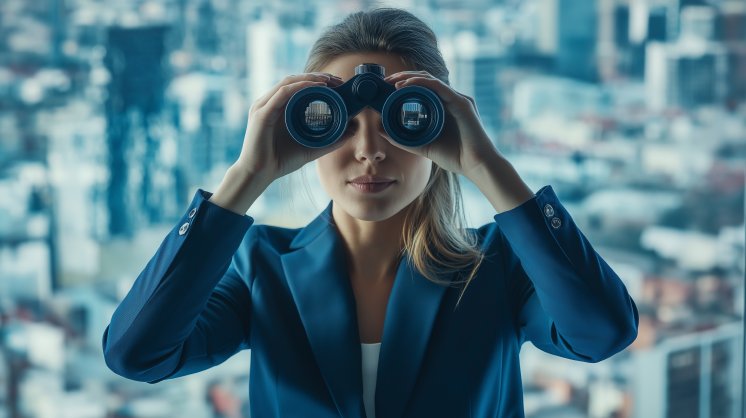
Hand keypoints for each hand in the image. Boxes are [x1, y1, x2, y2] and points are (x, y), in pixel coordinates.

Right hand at [233, 72, 345, 182]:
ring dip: (310, 78)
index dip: (318, 81)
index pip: (298, 86)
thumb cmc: (280, 161)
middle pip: (294, 80)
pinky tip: (315, 87)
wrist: (259, 175)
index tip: (338, 84)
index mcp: (278, 107)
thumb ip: (330, 139)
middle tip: (337, 80)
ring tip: (329, 80)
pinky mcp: (261, 114)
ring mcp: (263, 106)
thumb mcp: (311, 148)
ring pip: (289, 82)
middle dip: (317, 76)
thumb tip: (352, 130)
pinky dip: (300, 87)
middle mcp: (269, 102)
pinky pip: (282, 93)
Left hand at [383, 70, 499, 178]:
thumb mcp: (423, 146)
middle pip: (424, 79)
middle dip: (403, 76)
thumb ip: (403, 139)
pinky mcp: (462, 102)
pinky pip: (439, 86)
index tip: (386, 87)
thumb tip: (381, 130)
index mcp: (443, 107)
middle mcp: (450, 99)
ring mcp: (457, 99)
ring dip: (410, 77)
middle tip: (386, 80)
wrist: (477, 166)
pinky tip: (407, 85)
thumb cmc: (456, 157)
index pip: (421, 87)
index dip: (403, 83)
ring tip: (393, 81)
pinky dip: (422, 83)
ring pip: (430, 79)